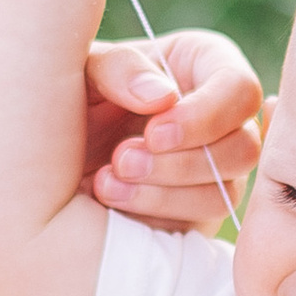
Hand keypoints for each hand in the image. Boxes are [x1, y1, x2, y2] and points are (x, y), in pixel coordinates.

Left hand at [82, 28, 264, 230]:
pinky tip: (111, 205)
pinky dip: (153, 218)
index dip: (205, 116)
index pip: (240, 90)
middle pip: (244, 150)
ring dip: (165, 196)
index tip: (152, 133)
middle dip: (182, 164)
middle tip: (122, 160)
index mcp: (207, 68)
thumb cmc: (75, 94)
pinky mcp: (197, 211)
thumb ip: (120, 68)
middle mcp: (224, 121)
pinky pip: (196, 227)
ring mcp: (217, 170)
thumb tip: (164, 98)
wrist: (51, 149)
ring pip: (224, 194)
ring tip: (106, 184)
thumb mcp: (86, 68)